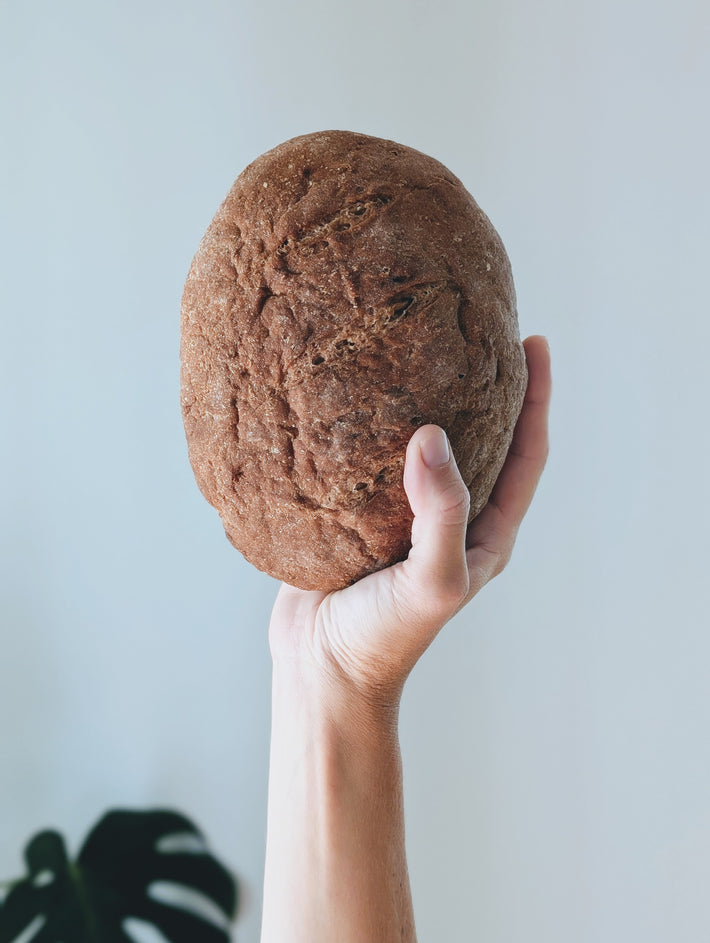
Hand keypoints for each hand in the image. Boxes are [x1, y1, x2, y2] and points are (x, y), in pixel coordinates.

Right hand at [269, 335, 551, 706]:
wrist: (321, 673)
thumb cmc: (385, 639)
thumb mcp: (432, 582)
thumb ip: (441, 513)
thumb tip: (432, 434)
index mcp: (483, 532)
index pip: (525, 454)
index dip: (536, 399)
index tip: (533, 343)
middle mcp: (448, 518)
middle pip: (480, 439)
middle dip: (486, 387)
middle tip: (475, 331)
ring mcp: (400, 515)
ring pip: (420, 446)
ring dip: (423, 399)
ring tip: (411, 349)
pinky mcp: (353, 516)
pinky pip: (365, 461)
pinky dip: (363, 427)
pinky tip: (346, 395)